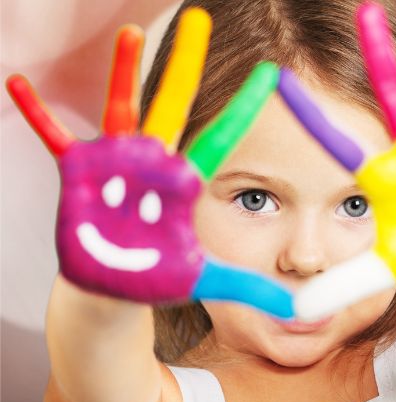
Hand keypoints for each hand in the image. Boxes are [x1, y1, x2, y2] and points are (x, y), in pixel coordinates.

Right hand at [6, 8, 292, 317]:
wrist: (115, 286)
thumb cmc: (161, 276)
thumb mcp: (207, 279)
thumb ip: (249, 287)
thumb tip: (298, 310)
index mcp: (186, 182)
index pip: (222, 137)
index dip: (243, 107)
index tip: (271, 74)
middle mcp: (155, 162)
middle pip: (174, 104)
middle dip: (186, 63)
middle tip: (199, 19)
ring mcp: (118, 163)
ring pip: (123, 108)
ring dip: (123, 71)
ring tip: (131, 33)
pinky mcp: (82, 173)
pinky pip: (55, 137)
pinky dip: (38, 113)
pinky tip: (16, 82)